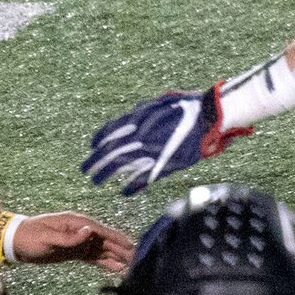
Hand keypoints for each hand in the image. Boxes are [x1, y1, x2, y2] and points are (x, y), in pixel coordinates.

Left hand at [11, 212, 133, 271]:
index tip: (132, 247)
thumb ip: (69, 237)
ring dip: (116, 257)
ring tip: (132, 266)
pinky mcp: (74, 252)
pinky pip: (93, 257)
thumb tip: (89, 231)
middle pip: (106, 241)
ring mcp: (78, 242)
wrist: (14, 241)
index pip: (101, 231)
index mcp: (75, 223)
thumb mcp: (47, 237)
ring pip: (102, 250)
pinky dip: (105, 263)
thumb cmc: (29, 236)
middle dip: (122, 250)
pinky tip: (116, 268)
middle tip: (139, 259)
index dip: (117, 239)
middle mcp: (80, 231)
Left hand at [82, 84, 245, 193]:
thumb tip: (135, 114)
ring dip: (107, 173)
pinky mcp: (166, 164)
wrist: (209, 115)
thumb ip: (145, 111)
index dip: (100, 138)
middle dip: (96, 160)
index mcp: (140, 118)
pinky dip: (133, 185)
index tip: (92, 145)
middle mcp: (142, 134)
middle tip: (84, 169)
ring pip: (122, 164)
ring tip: (96, 181)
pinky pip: (144, 177)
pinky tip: (124, 192)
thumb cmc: (187, 106)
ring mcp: (153, 150)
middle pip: (112, 150)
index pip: (112, 130)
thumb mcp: (161, 102)